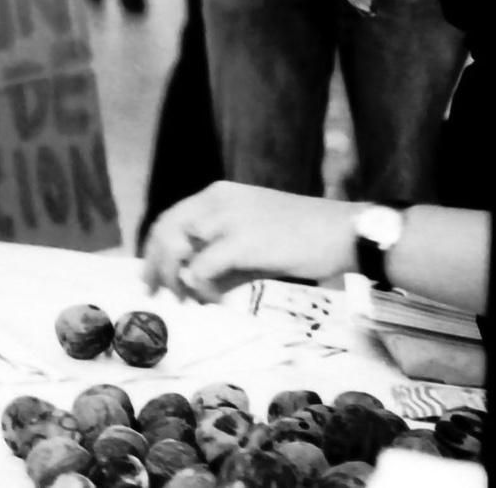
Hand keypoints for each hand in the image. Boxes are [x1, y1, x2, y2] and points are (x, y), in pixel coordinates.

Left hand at [141, 181, 362, 302]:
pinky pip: (200, 269)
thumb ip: (220, 259)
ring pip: (177, 250)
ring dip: (177, 280)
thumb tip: (192, 287)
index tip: (151, 276)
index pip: (169, 219)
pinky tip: (214, 300)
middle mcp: (216, 201)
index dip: (154, 250)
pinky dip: (199, 289)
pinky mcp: (240, 242)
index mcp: (217, 195)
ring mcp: (227, 219)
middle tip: (161, 294)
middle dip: (157, 267)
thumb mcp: (252, 242)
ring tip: (191, 301)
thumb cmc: (303, 238)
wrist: (344, 233)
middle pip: (165, 233)